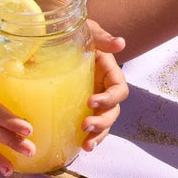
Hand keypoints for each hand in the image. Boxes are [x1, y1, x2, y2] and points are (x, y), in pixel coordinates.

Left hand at [81, 20, 127, 150]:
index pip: (119, 90)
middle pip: (112, 111)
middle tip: (85, 126)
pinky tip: (77, 147)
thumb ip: (102, 38)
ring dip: (98, 136)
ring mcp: (92, 100)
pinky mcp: (78, 107)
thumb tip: (120, 43)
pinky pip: (88, 126)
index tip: (91, 101)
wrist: (57, 33)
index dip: (109, 98)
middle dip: (102, 122)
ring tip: (86, 145)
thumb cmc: (75, 30)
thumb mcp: (89, 30)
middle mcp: (104, 88)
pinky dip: (85, 137)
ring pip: (103, 123)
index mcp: (109, 72)